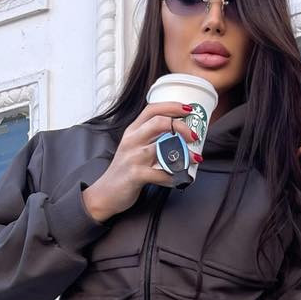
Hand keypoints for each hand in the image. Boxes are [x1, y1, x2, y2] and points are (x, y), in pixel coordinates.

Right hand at [82, 102, 202, 220]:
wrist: (105, 193)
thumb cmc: (124, 171)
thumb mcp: (132, 148)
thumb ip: (150, 139)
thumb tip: (178, 134)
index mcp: (132, 131)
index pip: (152, 109)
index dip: (172, 106)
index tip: (189, 109)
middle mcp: (132, 140)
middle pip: (160, 122)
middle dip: (181, 127)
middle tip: (194, 136)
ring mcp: (133, 157)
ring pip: (163, 147)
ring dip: (184, 153)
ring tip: (195, 158)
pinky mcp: (135, 174)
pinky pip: (161, 173)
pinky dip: (174, 176)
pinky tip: (179, 179)